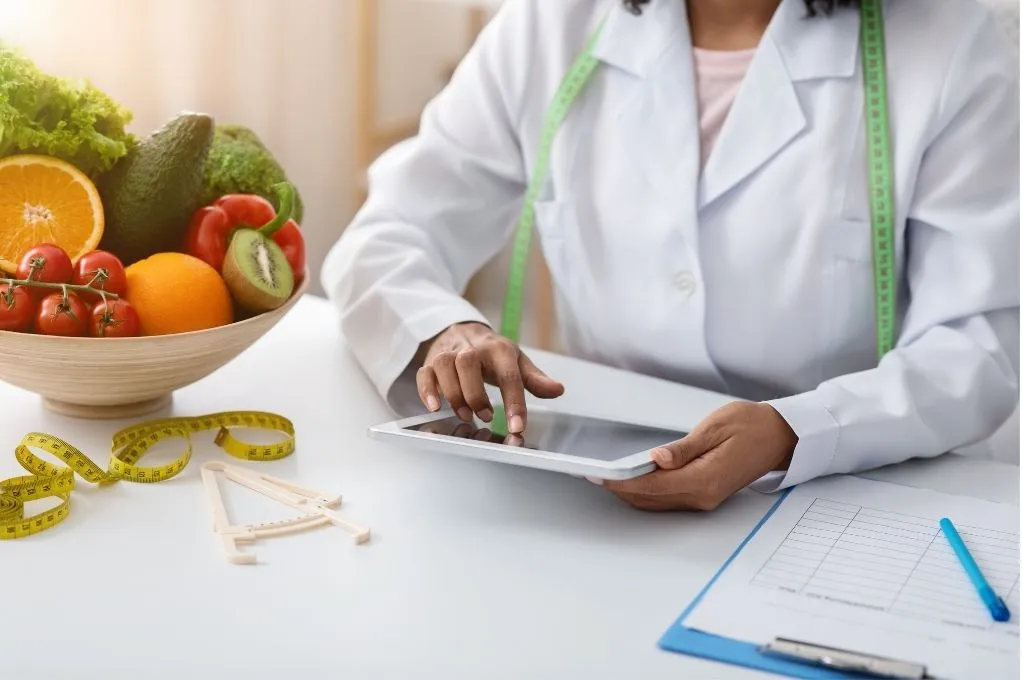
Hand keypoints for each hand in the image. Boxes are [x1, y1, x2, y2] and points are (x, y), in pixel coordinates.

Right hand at [415, 322, 563, 432]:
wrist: (463, 330)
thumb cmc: (493, 353)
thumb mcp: (517, 362)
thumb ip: (535, 379)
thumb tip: (558, 390)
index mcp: (499, 349)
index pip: (509, 375)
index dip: (514, 402)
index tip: (517, 427)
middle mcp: (472, 348)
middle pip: (469, 363)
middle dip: (476, 394)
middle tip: (486, 417)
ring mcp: (449, 353)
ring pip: (445, 365)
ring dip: (454, 393)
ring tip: (465, 415)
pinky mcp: (431, 361)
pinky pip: (424, 372)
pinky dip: (427, 390)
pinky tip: (435, 407)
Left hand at [602, 402, 797, 511]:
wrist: (780, 436)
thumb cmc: (751, 426)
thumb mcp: (714, 428)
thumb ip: (683, 449)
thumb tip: (657, 460)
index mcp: (705, 479)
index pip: (653, 486)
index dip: (623, 483)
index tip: (600, 477)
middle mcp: (703, 496)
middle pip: (651, 499)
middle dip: (621, 489)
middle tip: (594, 477)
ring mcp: (704, 499)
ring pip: (658, 501)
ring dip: (632, 492)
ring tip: (606, 478)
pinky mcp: (705, 494)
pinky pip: (669, 498)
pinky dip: (648, 491)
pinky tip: (634, 479)